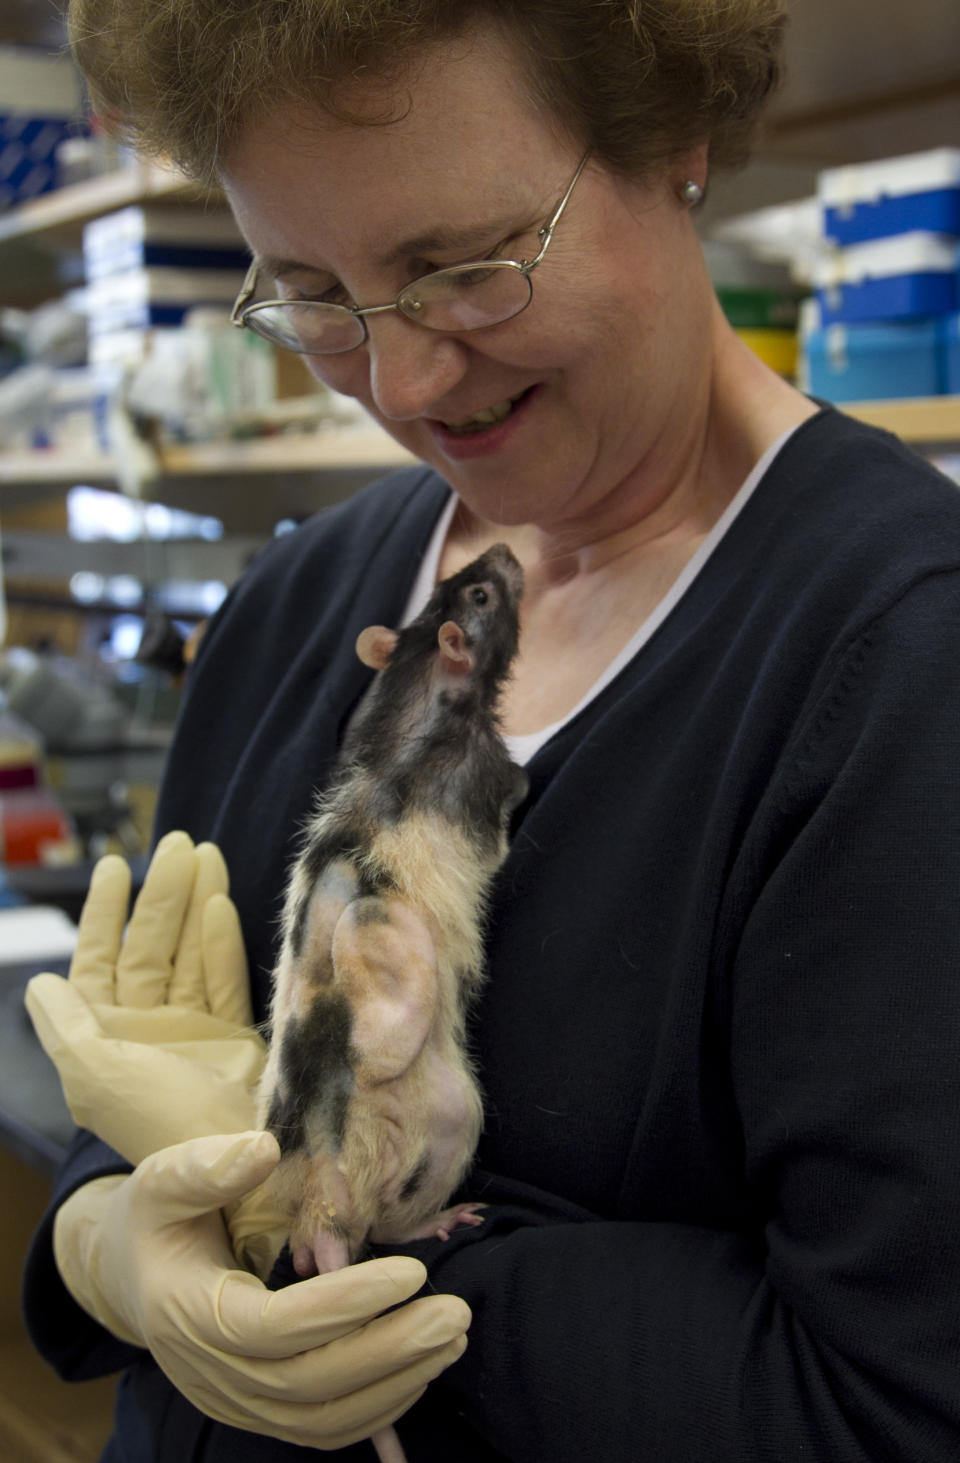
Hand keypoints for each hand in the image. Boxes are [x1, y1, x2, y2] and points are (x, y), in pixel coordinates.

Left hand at [25, 831, 288, 1274]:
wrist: (228, 1168)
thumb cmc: (155, 1122)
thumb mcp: (94, 1074)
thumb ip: (65, 1026)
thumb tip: (39, 983)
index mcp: (103, 1038)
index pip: (98, 960)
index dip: (103, 913)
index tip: (116, 865)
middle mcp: (145, 1029)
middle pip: (149, 947)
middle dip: (160, 895)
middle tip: (179, 843)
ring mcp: (191, 1031)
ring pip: (189, 953)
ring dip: (195, 903)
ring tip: (205, 854)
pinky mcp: (233, 1036)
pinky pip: (223, 978)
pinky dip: (220, 942)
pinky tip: (220, 905)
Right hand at [54, 1131, 469, 1447]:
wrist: (129, 1275)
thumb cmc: (156, 1218)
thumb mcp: (161, 1179)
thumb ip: (206, 1166)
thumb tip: (266, 1149)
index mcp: (191, 1314)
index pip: (275, 1328)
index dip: (345, 1306)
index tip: (409, 1271)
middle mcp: (212, 1373)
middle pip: (308, 1384)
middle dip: (390, 1352)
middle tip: (455, 1313)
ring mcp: (236, 1400)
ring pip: (322, 1419)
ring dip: (395, 1385)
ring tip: (451, 1339)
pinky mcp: (260, 1410)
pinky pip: (322, 1429)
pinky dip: (377, 1409)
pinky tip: (420, 1369)